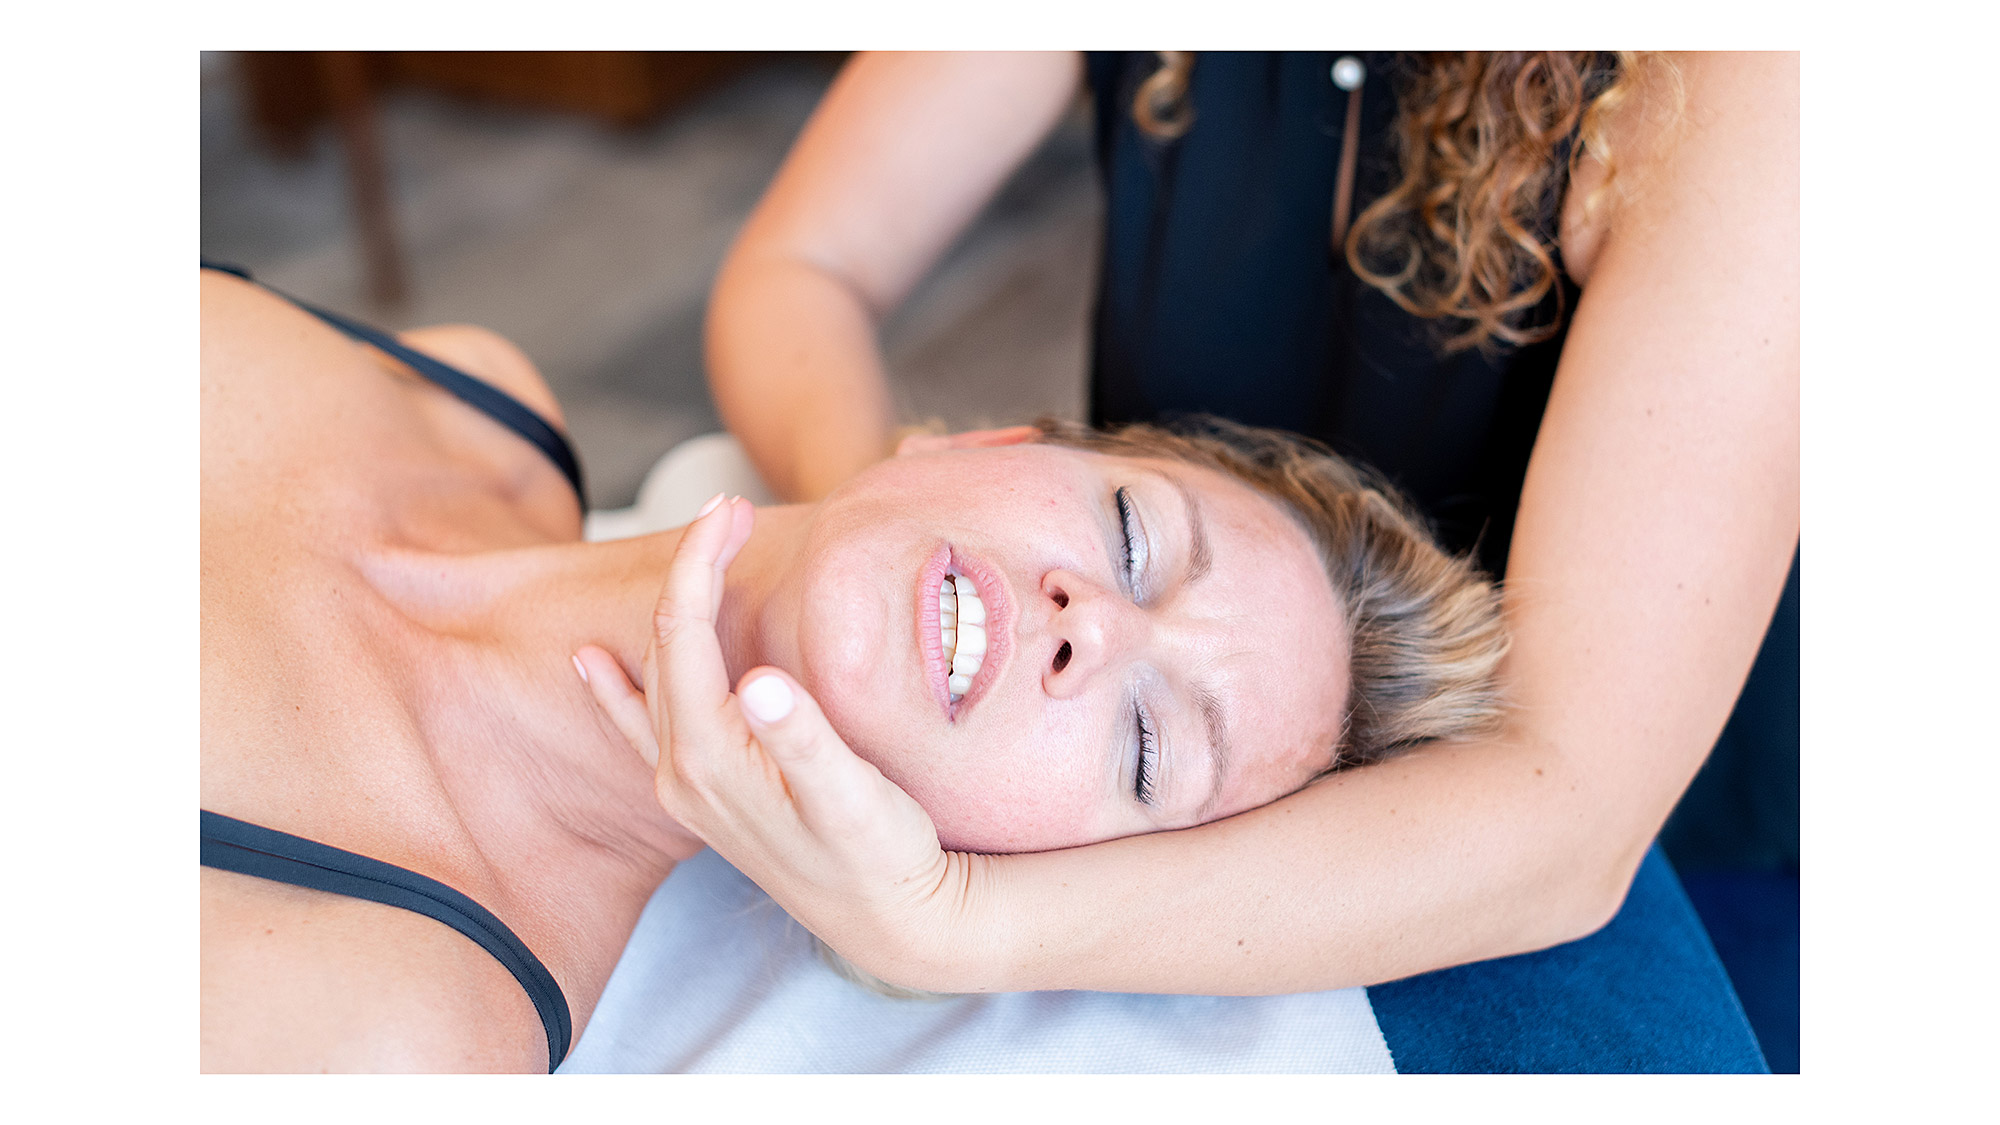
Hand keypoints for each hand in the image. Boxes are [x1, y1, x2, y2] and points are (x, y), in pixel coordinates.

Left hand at [574, 494, 1008, 991]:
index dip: (702, 562)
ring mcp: (684, 787)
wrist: (888, 920)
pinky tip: (589, 664)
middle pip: (666, 645)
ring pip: (655, 676)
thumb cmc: (881, 852)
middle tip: (733, 510)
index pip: (685, 632)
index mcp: (710, 757)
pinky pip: (639, 727)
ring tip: (699, 554)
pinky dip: (614, 689)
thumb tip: (762, 683)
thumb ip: (802, 739)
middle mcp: (681, 772)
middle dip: (693, 570)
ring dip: (670, 611)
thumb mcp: (852, 795)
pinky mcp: (701, 796)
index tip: (733, 508)